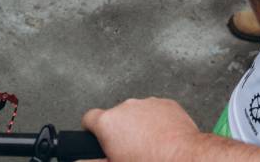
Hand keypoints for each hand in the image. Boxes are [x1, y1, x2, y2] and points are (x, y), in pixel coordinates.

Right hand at [81, 98, 199, 161]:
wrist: (183, 157)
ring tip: (147, 145)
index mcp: (109, 122)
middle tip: (127, 149)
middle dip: (119, 130)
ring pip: (136, 112)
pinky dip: (156, 121)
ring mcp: (148, 103)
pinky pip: (156, 111)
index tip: (96, 137)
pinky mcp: (166, 103)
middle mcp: (126, 107)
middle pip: (115, 116)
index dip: (91, 129)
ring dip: (138, 124)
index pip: (88, 118)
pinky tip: (161, 137)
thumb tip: (77, 161)